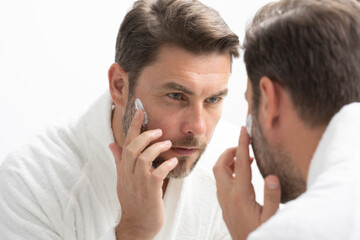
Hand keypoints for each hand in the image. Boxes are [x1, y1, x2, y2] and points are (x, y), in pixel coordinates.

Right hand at [109, 110, 177, 239]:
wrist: (137, 225)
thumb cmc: (133, 200)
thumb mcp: (123, 179)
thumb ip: (119, 161)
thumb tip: (112, 144)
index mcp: (123, 170)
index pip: (125, 144)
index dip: (133, 127)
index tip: (140, 112)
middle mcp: (129, 174)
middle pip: (132, 148)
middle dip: (145, 135)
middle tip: (158, 130)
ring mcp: (139, 183)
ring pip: (144, 158)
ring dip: (157, 148)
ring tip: (167, 143)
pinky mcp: (150, 191)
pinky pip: (158, 173)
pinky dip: (166, 165)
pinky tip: (172, 161)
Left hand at [213, 127, 280, 239]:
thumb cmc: (260, 235)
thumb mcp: (272, 218)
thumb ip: (272, 197)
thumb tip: (272, 175)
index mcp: (240, 196)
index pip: (240, 164)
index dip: (242, 144)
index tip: (244, 130)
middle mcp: (228, 196)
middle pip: (219, 166)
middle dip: (229, 151)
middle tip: (243, 146)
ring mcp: (225, 200)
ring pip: (219, 174)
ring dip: (229, 162)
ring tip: (247, 159)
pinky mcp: (225, 205)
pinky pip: (222, 182)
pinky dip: (230, 172)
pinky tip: (243, 175)